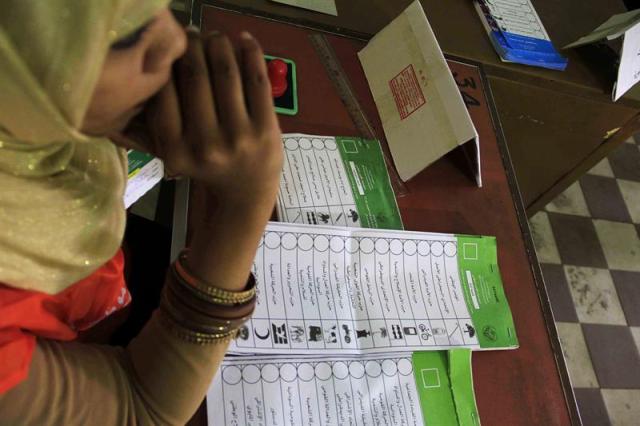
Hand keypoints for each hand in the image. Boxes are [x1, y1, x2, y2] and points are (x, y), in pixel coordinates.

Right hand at [118, 30, 282, 210]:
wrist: (246, 194)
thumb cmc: (206, 167)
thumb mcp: (174, 152)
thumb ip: (160, 119)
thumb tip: (156, 65)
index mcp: (176, 151)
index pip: (165, 92)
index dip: (167, 61)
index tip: (169, 47)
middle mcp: (206, 144)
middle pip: (195, 77)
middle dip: (193, 46)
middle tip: (192, 35)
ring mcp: (240, 137)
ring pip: (226, 74)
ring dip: (220, 45)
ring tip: (215, 36)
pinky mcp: (267, 129)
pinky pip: (258, 81)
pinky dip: (251, 54)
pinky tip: (243, 40)